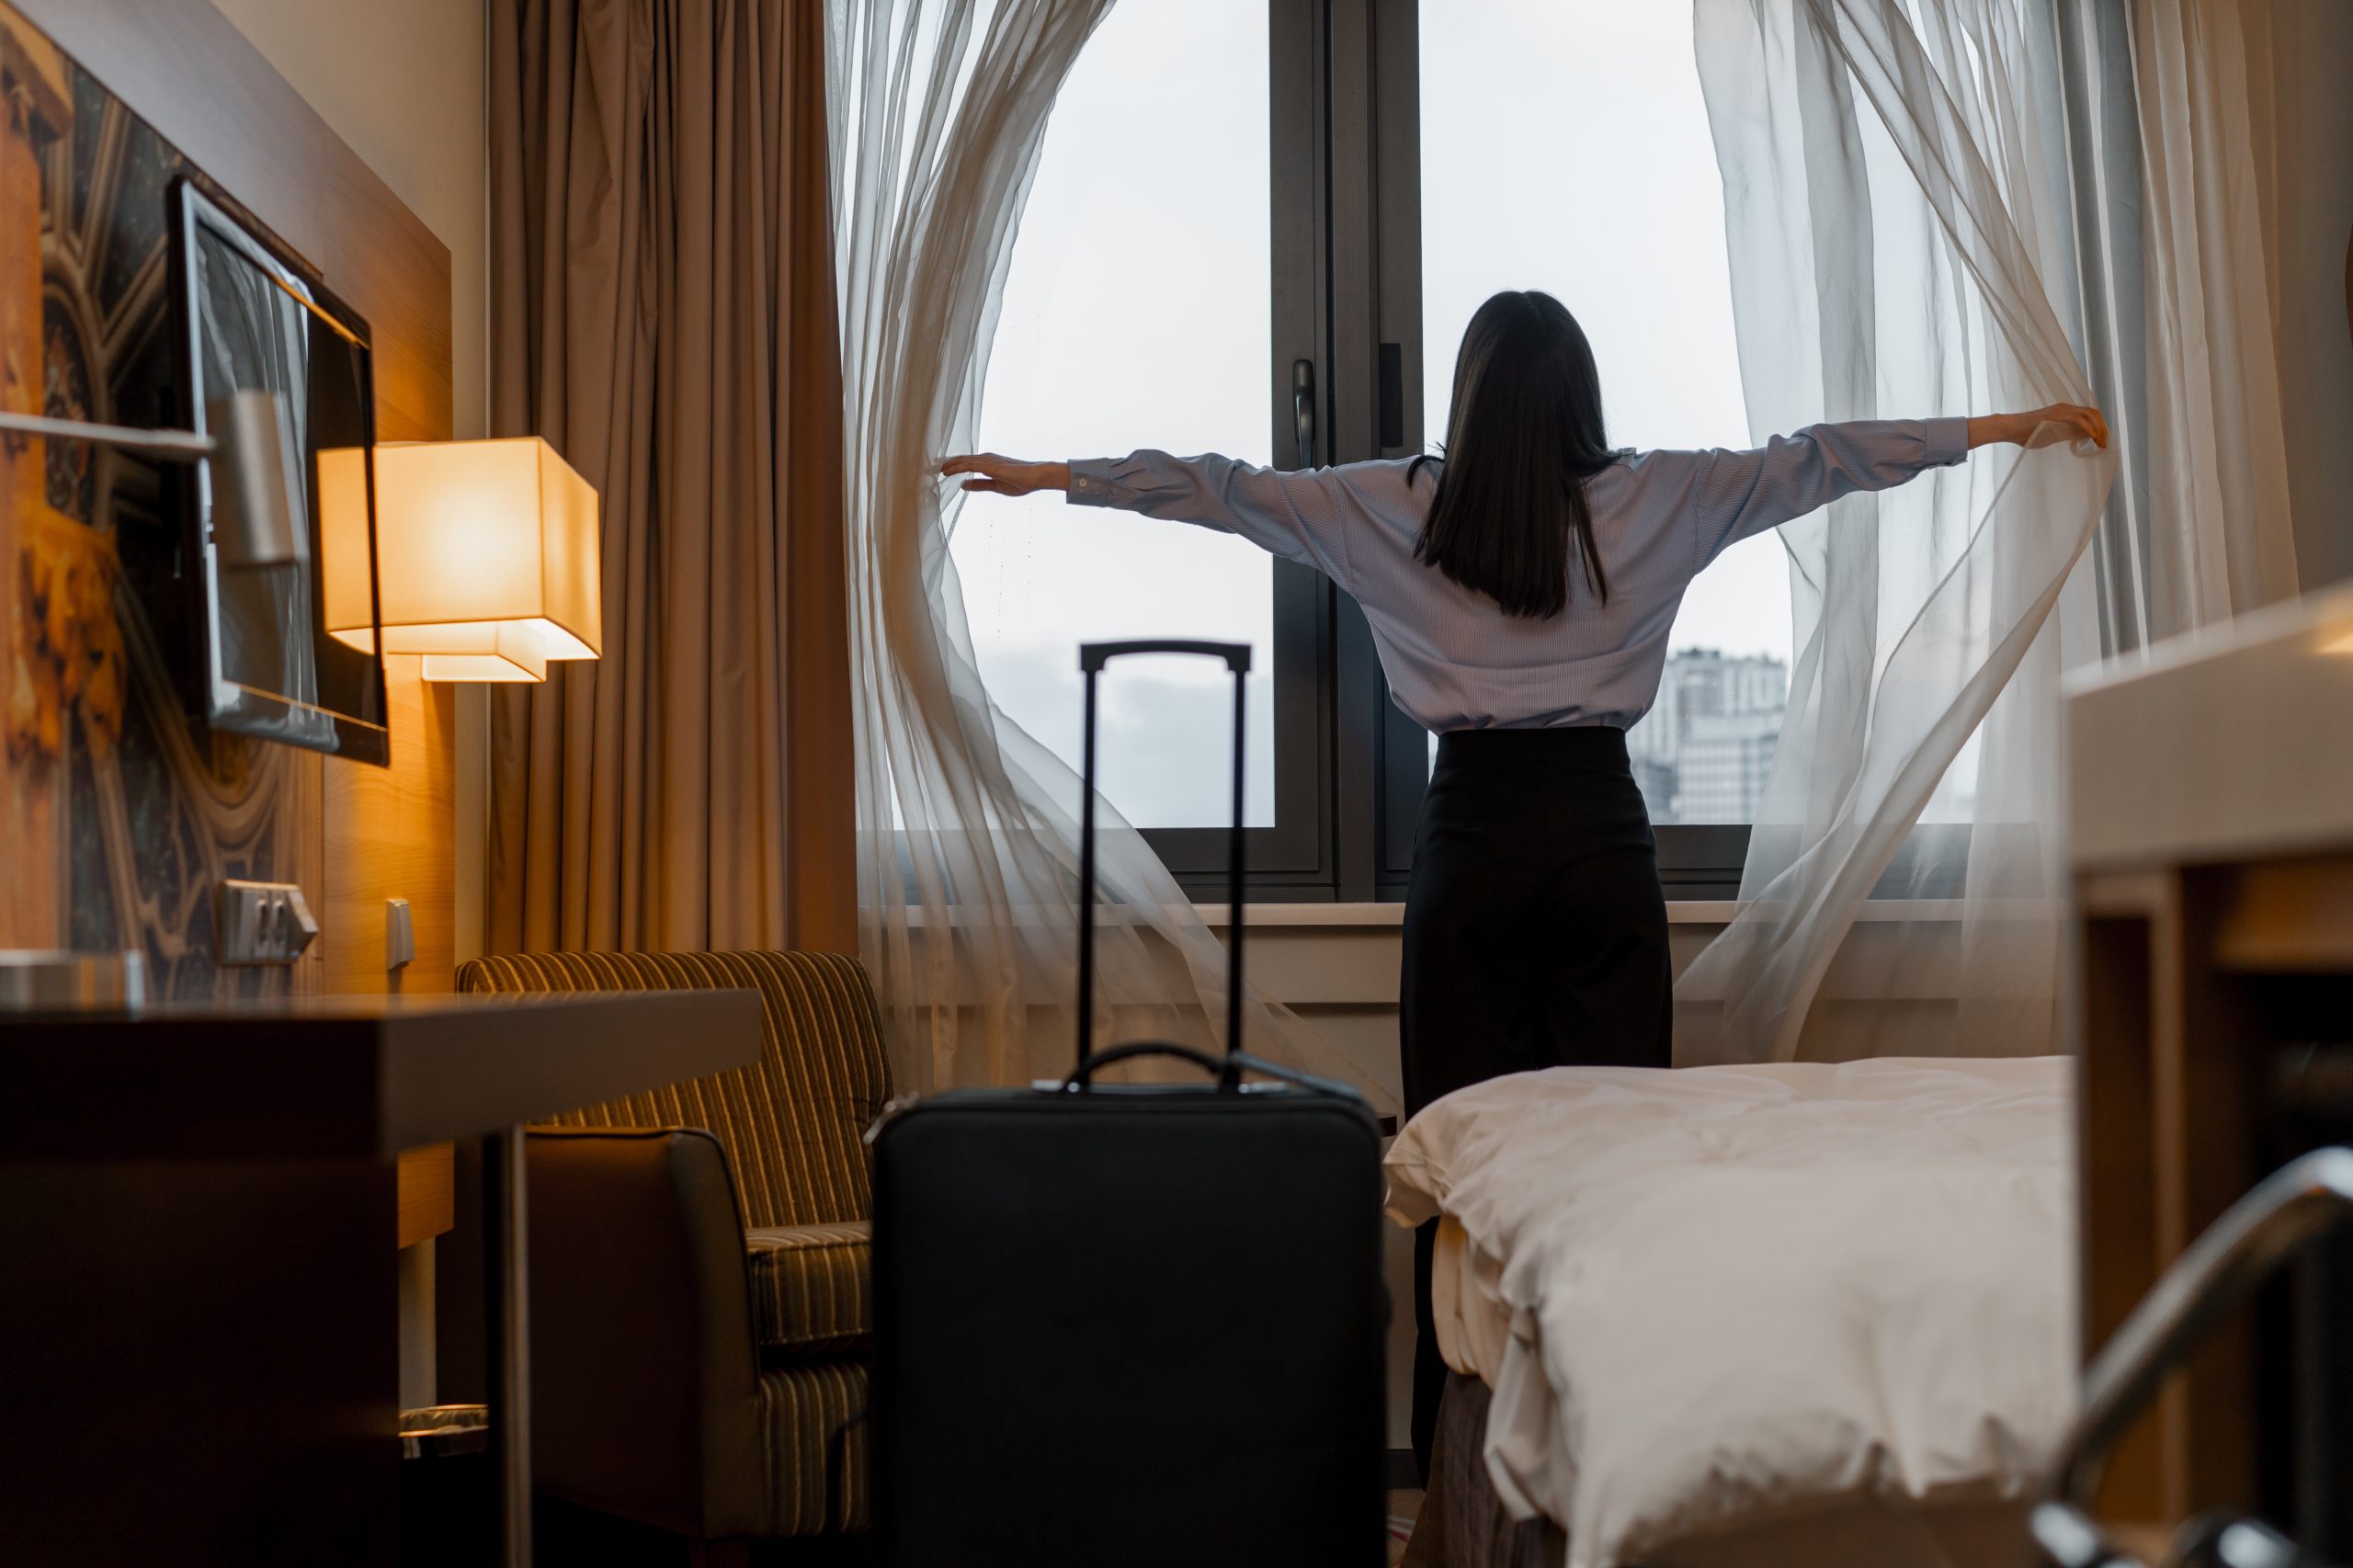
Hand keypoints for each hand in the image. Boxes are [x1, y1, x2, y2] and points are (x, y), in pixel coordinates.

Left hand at [940, 453, 1069, 495]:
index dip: (951, 466)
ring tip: (931, 469)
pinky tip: (946, 471)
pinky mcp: (989, 465)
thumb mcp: (996, 487)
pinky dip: (956, 467)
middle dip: (944, 464)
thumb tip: (962, 485)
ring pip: (961, 460)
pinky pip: (968, 465)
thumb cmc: (1021, 481)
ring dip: (946, 464)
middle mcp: (985, 458)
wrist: (1037, 477)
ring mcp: (987, 460)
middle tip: (928, 468)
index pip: (965, 463)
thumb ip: (979, 485)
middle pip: (960, 459)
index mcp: (987, 463)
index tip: (938, 471)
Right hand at [1968, 403, 2107, 449]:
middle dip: (2103, 428)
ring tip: (2100, 442)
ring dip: (2099, 429)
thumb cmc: (2026, 434)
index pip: (2090, 416)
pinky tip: (2092, 437)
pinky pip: (2079, 420)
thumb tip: (2083, 437)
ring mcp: (2062, 410)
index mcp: (2065, 412)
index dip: (2099, 427)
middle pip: (2094, 413)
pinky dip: (2089, 428)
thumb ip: (2067, 433)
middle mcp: (2066, 408)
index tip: (2101, 442)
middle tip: (2104, 444)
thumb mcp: (2052, 434)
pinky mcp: (2057, 415)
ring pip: (2090, 415)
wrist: (2010, 428)